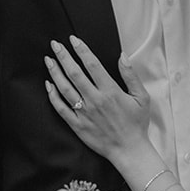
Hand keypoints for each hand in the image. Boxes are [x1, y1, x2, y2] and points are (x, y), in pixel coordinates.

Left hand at [45, 36, 152, 165]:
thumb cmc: (136, 124)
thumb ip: (130, 75)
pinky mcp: (78, 125)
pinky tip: (48, 85)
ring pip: (64, 89)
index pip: (92, 64)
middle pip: (74, 73)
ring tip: (48, 60)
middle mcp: (95, 100)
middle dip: (63, 56)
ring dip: (55, 73)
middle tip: (54, 44)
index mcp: (110, 91)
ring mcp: (84, 113)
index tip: (73, 40)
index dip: (81, 50)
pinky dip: (53, 96)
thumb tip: (122, 56)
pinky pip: (61, 108)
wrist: (129, 150)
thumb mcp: (141, 97)